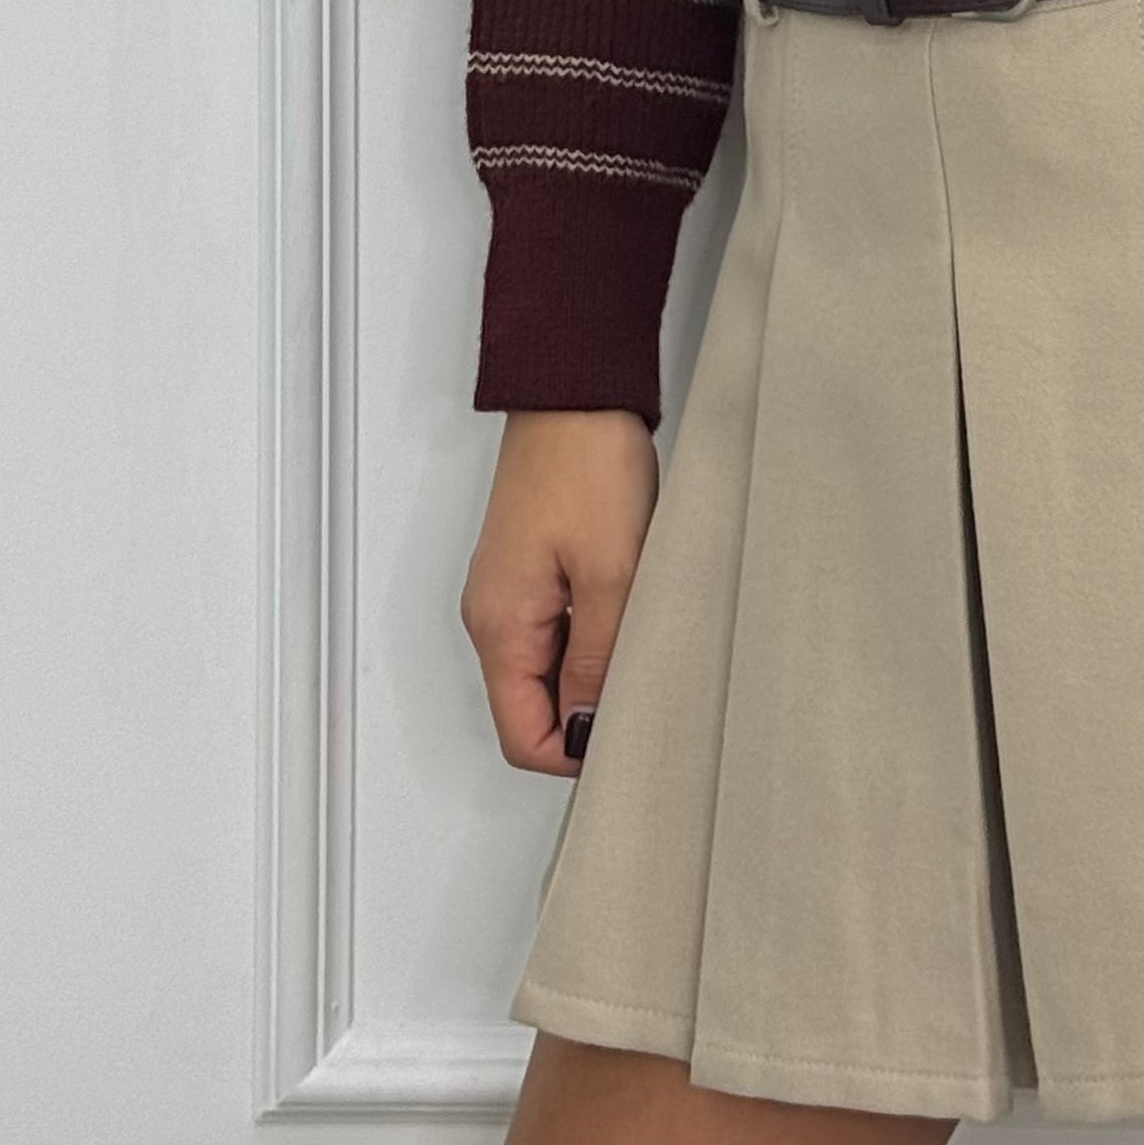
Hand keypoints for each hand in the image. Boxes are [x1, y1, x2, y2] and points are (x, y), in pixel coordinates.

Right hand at [460, 408, 658, 775]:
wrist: (575, 393)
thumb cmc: (586, 463)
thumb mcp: (610, 572)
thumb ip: (598, 658)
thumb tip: (588, 727)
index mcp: (501, 626)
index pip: (522, 736)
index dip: (575, 752)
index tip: (629, 734)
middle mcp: (494, 616)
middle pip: (532, 708)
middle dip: (586, 714)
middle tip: (649, 688)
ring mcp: (512, 591)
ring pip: (549, 669)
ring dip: (594, 670)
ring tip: (644, 641)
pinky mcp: (534, 568)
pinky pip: (558, 630)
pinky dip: (593, 635)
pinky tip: (632, 611)